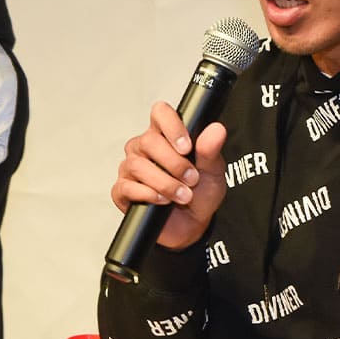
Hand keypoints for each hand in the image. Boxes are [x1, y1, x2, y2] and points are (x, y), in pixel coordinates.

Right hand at [111, 101, 228, 249]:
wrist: (192, 225)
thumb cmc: (200, 193)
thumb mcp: (213, 172)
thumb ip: (211, 150)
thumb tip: (217, 129)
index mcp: (166, 136)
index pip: (160, 113)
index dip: (171, 125)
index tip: (187, 147)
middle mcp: (144, 148)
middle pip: (148, 141)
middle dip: (174, 163)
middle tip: (192, 179)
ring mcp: (131, 168)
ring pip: (138, 165)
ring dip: (165, 182)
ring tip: (183, 195)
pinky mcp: (122, 191)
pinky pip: (127, 187)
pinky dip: (148, 194)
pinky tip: (162, 201)